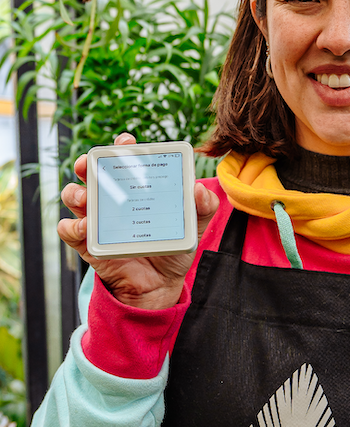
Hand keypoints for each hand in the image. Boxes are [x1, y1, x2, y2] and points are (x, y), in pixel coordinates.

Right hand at [57, 133, 218, 308]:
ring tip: (85, 197)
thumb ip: (202, 206)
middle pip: (91, 172)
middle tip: (90, 163)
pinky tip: (84, 228)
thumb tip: (198, 188)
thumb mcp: (193, 226)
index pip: (125, 159)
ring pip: (74, 196)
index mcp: (136, 186)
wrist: (160, 284)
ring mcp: (97, 218)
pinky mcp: (87, 243)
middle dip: (87, 162)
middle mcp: (113, 197)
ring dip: (75, 192)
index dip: (122, 147)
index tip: (126, 142)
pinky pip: (70, 230)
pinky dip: (72, 227)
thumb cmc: (173, 246)